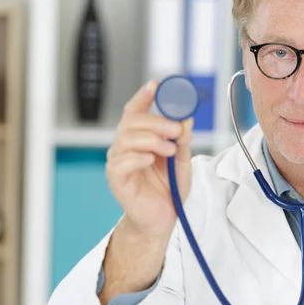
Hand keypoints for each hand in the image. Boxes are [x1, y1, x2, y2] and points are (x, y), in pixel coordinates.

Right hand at [106, 80, 193, 238]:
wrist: (162, 219)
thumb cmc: (168, 189)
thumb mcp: (182, 161)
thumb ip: (183, 140)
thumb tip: (187, 118)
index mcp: (140, 138)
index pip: (136, 111)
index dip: (144, 96)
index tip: (156, 85)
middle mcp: (125, 146)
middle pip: (132, 122)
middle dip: (156, 121)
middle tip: (175, 130)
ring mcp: (118, 162)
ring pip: (127, 138)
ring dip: (151, 139)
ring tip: (169, 149)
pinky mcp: (116, 179)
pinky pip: (121, 162)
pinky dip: (137, 157)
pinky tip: (151, 160)